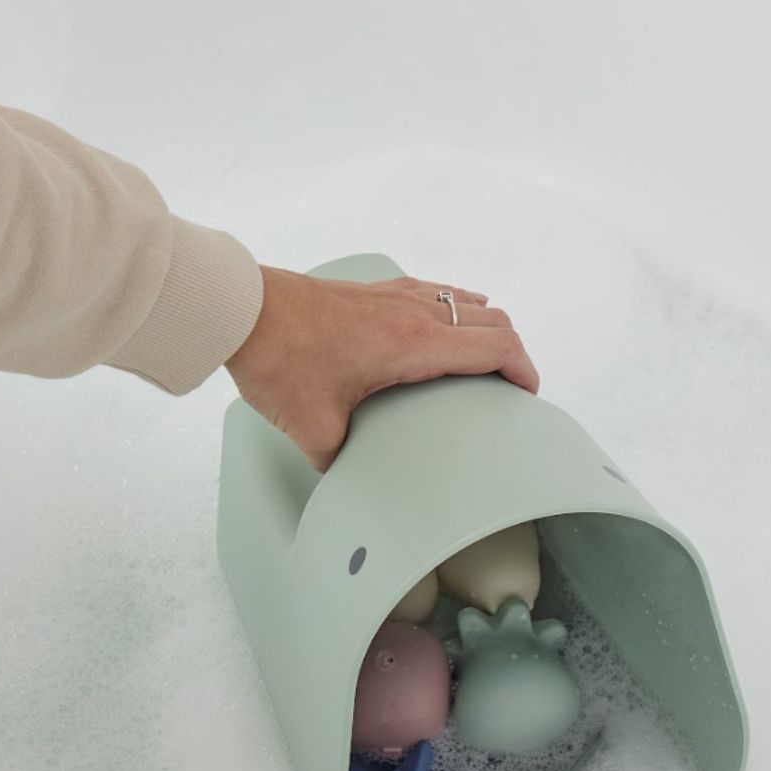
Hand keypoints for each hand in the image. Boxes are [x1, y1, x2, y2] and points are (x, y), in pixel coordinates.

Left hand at [225, 266, 539, 471]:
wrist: (242, 310)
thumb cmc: (279, 359)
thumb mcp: (314, 429)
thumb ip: (339, 460)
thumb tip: (344, 480)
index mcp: (415, 344)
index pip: (496, 346)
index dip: (524, 370)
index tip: (529, 395)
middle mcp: (415, 312)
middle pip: (491, 319)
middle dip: (512, 352)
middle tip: (510, 386)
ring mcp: (395, 294)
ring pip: (465, 300)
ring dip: (484, 327)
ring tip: (482, 361)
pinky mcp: (374, 289)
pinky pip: (435, 293)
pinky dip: (454, 310)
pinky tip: (440, 329)